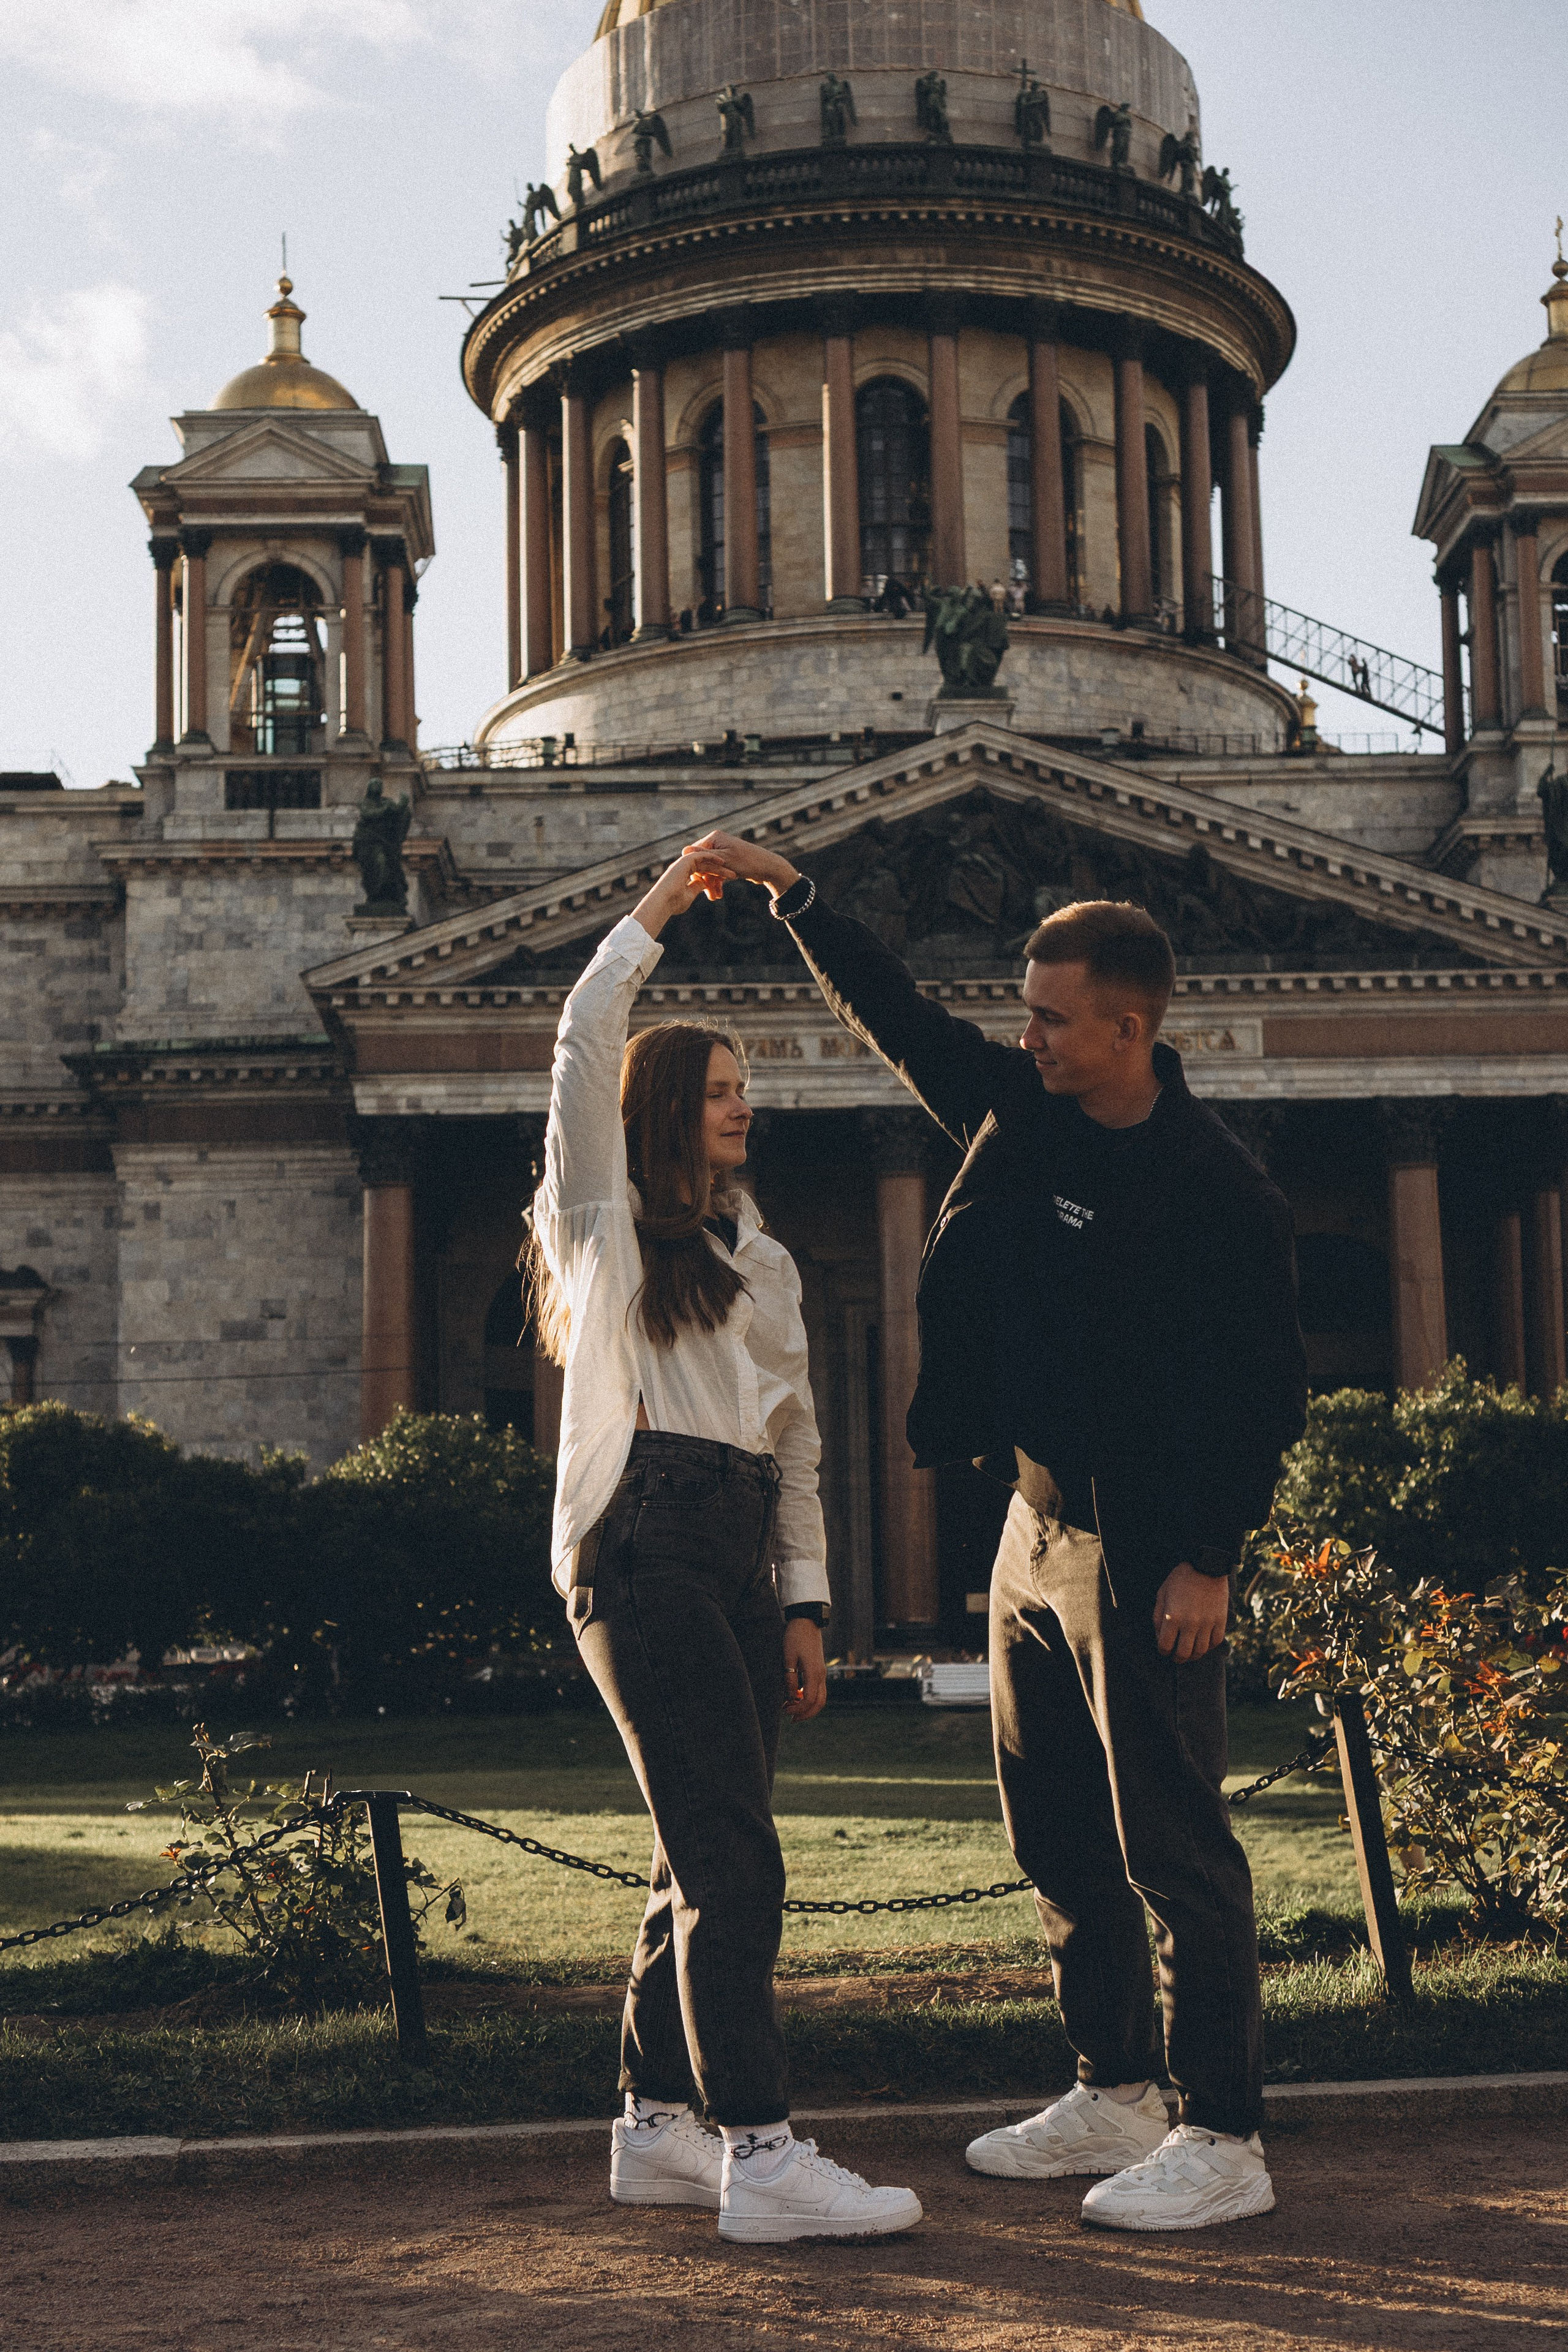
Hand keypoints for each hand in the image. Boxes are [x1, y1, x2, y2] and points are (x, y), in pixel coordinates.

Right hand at [630, 850, 725, 939]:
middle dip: (720, 871)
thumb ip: (696, 887)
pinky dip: (711, 857)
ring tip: (733, 874)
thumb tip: (703, 884)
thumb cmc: (673, 904)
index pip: (702, 870)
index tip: (725, 881)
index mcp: (682, 873)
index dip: (714, 875)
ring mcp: (683, 862)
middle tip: (734, 876)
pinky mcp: (684, 861)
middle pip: (706, 865)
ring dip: (719, 867)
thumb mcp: (689, 895)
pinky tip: (722, 862)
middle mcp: (682, 865)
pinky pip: (701, 855)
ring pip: (705, 861)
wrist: (662, 903)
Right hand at [682, 828, 800, 899]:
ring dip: (712, 883)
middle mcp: (717, 842)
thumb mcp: (724, 860)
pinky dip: (718, 882)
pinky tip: (719, 893)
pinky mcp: (727, 860)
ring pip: (710, 869)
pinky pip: (717, 871)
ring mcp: (722, 851)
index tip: (698, 884)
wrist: (768, 868)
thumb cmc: (747, 862)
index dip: (696, 869)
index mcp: (714, 838)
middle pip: (703, 862)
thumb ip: (704, 857)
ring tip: (715, 897)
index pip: (695, 853)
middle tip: (709, 895)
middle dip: (705, 879)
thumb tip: (683, 850)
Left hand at [783, 1619, 826, 1719]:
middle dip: (805, 1714)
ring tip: (793, 1709)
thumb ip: (789, 1679)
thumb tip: (790, 1697)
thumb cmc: (795, 1637)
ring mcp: (822, 1672)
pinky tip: (796, 1696)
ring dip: (808, 1707)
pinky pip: (818, 1689)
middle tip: (790, 1718)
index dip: (797, 1709)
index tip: (784, 1710)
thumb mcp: (788, 1658)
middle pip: (819, 1703)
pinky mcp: (820, 1669)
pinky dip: (809, 1697)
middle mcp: (821, 1675)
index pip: (809, 1700)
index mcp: (814, 1673)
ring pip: (821, 1698)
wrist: (806, 1621)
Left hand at [1152, 1562, 1229, 1662]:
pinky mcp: (1220, 1621)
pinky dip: (1209, 1646)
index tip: (1164, 1649)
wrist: (1206, 1566)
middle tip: (1176, 1656)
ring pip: (1200, 1651)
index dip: (1162, 1651)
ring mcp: (1207, 1623)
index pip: (1164, 1646)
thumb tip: (1159, 1636)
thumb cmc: (1180, 1579)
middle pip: (1183, 1654)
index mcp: (1172, 1617)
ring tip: (1189, 1652)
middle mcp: (1190, 1624)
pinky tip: (1203, 1642)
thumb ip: (1158, 1617)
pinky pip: (1216, 1642)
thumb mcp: (1162, 1594)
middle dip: (1177, 1658)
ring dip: (1193, 1655)